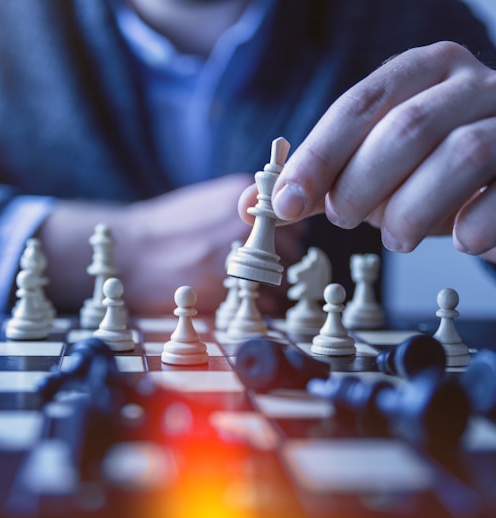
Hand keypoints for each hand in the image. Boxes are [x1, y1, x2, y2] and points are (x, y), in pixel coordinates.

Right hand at [40, 174, 303, 314]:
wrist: (129, 253)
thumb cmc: (163, 230)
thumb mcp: (204, 202)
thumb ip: (241, 210)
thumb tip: (272, 223)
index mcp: (240, 196)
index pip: (293, 220)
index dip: (284, 238)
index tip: (272, 248)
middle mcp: (244, 224)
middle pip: (291, 251)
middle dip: (277, 264)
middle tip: (254, 272)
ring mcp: (237, 256)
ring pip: (281, 280)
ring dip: (270, 288)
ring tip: (243, 288)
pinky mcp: (227, 289)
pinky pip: (266, 304)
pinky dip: (258, 308)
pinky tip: (235, 301)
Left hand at [246, 42, 495, 262]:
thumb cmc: (429, 170)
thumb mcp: (369, 168)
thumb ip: (317, 183)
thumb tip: (250, 206)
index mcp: (421, 73)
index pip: (358, 106)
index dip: (317, 157)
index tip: (284, 203)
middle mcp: (471, 85)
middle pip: (407, 128)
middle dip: (362, 186)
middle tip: (346, 218)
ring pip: (461, 155)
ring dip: (412, 210)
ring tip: (396, 236)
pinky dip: (473, 227)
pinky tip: (458, 238)